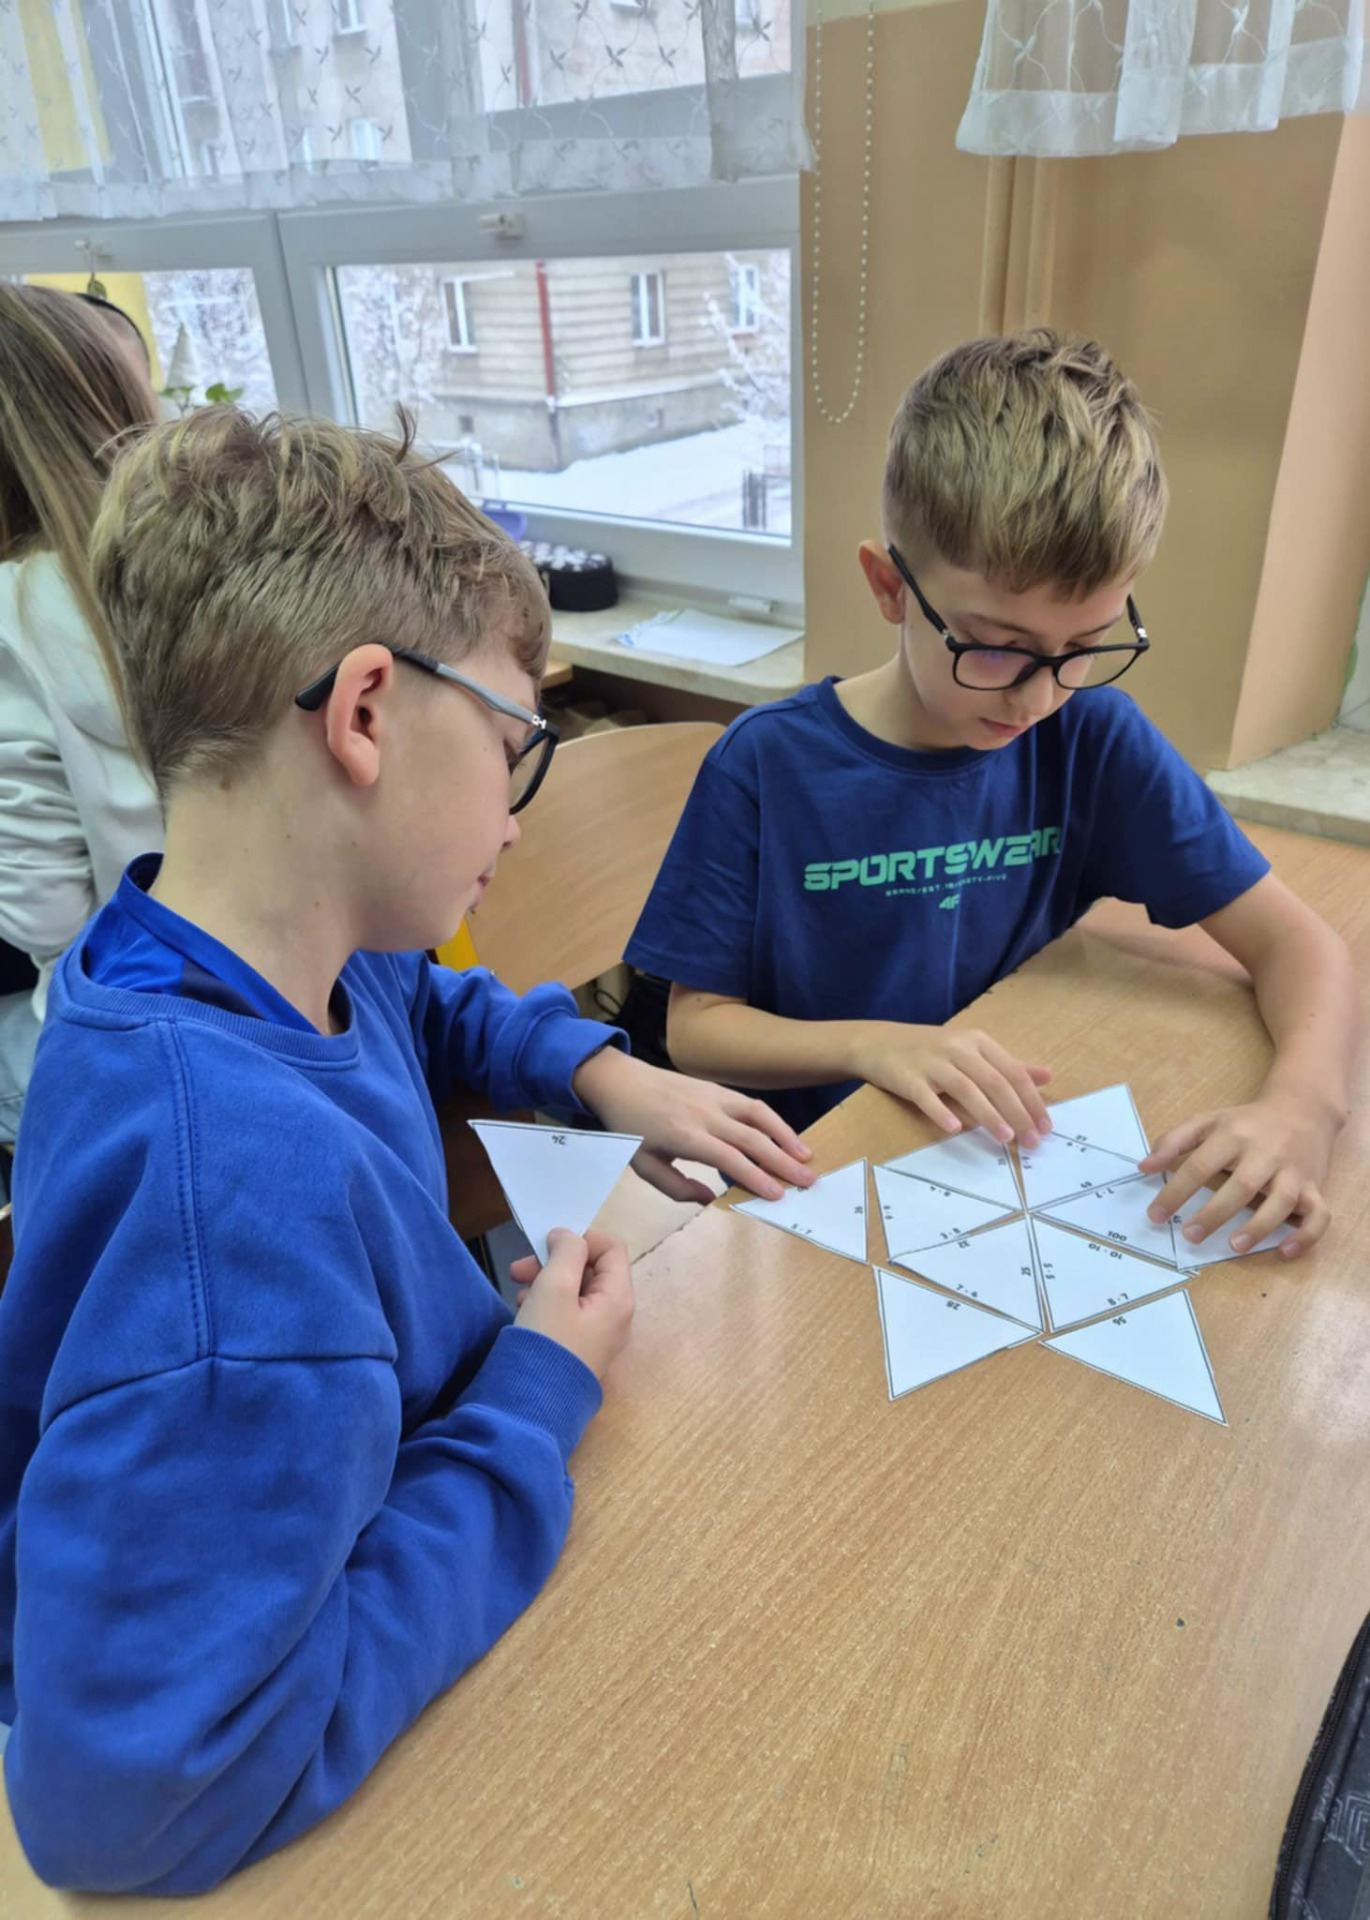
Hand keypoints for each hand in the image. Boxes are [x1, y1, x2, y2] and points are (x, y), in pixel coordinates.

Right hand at [512, 1229, 633, 1380]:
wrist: (533, 1407)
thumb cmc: (547, 1341)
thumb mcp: (555, 1287)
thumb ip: (566, 1252)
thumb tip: (568, 1236)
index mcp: (618, 1298)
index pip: (612, 1248)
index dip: (581, 1239)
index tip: (547, 1245)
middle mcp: (616, 1316)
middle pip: (592, 1269)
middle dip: (556, 1262)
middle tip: (519, 1268)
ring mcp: (599, 1335)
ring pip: (576, 1291)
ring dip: (547, 1281)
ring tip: (519, 1291)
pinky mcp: (580, 1349)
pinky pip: (569, 1313)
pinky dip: (547, 1303)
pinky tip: (525, 1309)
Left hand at [571, 1048, 813, 1201]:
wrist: (621, 1082)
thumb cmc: (630, 1128)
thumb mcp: (644, 1166)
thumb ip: (677, 1187)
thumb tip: (712, 1200)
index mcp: (685, 1136)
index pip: (730, 1159)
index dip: (756, 1178)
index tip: (778, 1195)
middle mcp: (705, 1114)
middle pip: (752, 1138)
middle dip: (783, 1161)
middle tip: (808, 1180)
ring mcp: (714, 1097)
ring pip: (759, 1114)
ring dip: (786, 1136)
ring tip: (806, 1156)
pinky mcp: (718, 1089)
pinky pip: (752, 1105)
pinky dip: (773, 1121)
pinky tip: (785, 1136)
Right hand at [850, 1023, 1051, 1145]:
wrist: (878, 1042)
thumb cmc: (931, 1051)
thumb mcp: (972, 1050)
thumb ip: (1008, 1064)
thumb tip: (1047, 1076)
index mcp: (978, 1042)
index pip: (1013, 1072)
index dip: (1032, 1100)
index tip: (1046, 1127)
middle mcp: (958, 1048)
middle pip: (994, 1082)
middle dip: (1018, 1113)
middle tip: (1032, 1141)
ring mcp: (932, 1063)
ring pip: (966, 1089)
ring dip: (989, 1115)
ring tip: (1006, 1139)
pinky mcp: (908, 1078)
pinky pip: (927, 1097)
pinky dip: (941, 1112)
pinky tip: (955, 1129)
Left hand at [1140, 1092, 1339, 1258]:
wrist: (1303, 1109)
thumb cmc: (1247, 1123)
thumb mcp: (1208, 1121)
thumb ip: (1174, 1141)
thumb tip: (1143, 1167)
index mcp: (1234, 1135)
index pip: (1201, 1165)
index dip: (1176, 1191)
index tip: (1155, 1215)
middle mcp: (1266, 1153)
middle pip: (1242, 1184)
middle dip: (1215, 1213)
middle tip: (1190, 1236)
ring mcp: (1293, 1171)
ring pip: (1282, 1201)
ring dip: (1259, 1226)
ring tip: (1234, 1246)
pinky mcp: (1315, 1188)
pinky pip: (1319, 1215)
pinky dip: (1305, 1236)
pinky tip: (1285, 1253)